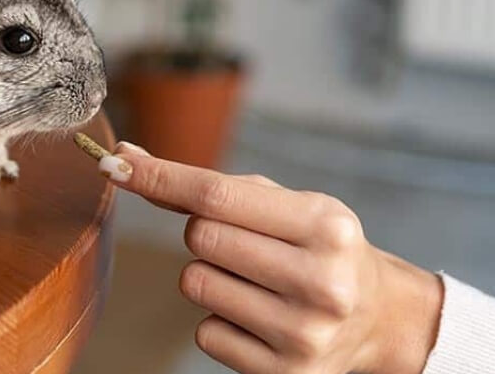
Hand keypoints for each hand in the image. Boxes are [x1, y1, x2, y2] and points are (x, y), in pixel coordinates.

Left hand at [99, 143, 442, 373]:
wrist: (380, 319)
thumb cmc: (319, 248)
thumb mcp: (289, 207)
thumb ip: (214, 188)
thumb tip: (129, 160)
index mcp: (326, 227)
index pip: (217, 196)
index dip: (158, 177)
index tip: (114, 164)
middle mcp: (320, 281)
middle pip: (201, 237)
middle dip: (205, 232)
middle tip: (244, 244)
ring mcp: (302, 334)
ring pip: (195, 283)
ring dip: (210, 276)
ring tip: (255, 281)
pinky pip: (205, 334)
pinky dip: (221, 321)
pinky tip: (259, 318)